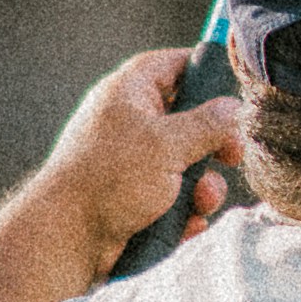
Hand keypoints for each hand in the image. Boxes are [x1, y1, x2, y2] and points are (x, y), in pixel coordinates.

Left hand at [44, 45, 246, 269]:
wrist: (67, 237)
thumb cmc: (110, 179)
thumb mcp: (168, 144)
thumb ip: (208, 124)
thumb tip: (233, 108)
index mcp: (129, 93)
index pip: (172, 65)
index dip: (203, 70)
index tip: (232, 87)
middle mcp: (129, 122)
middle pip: (187, 118)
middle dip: (214, 142)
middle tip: (232, 156)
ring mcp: (131, 162)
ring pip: (185, 163)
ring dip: (203, 184)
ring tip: (201, 200)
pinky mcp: (134, 196)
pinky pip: (173, 195)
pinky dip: (185, 208)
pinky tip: (187, 222)